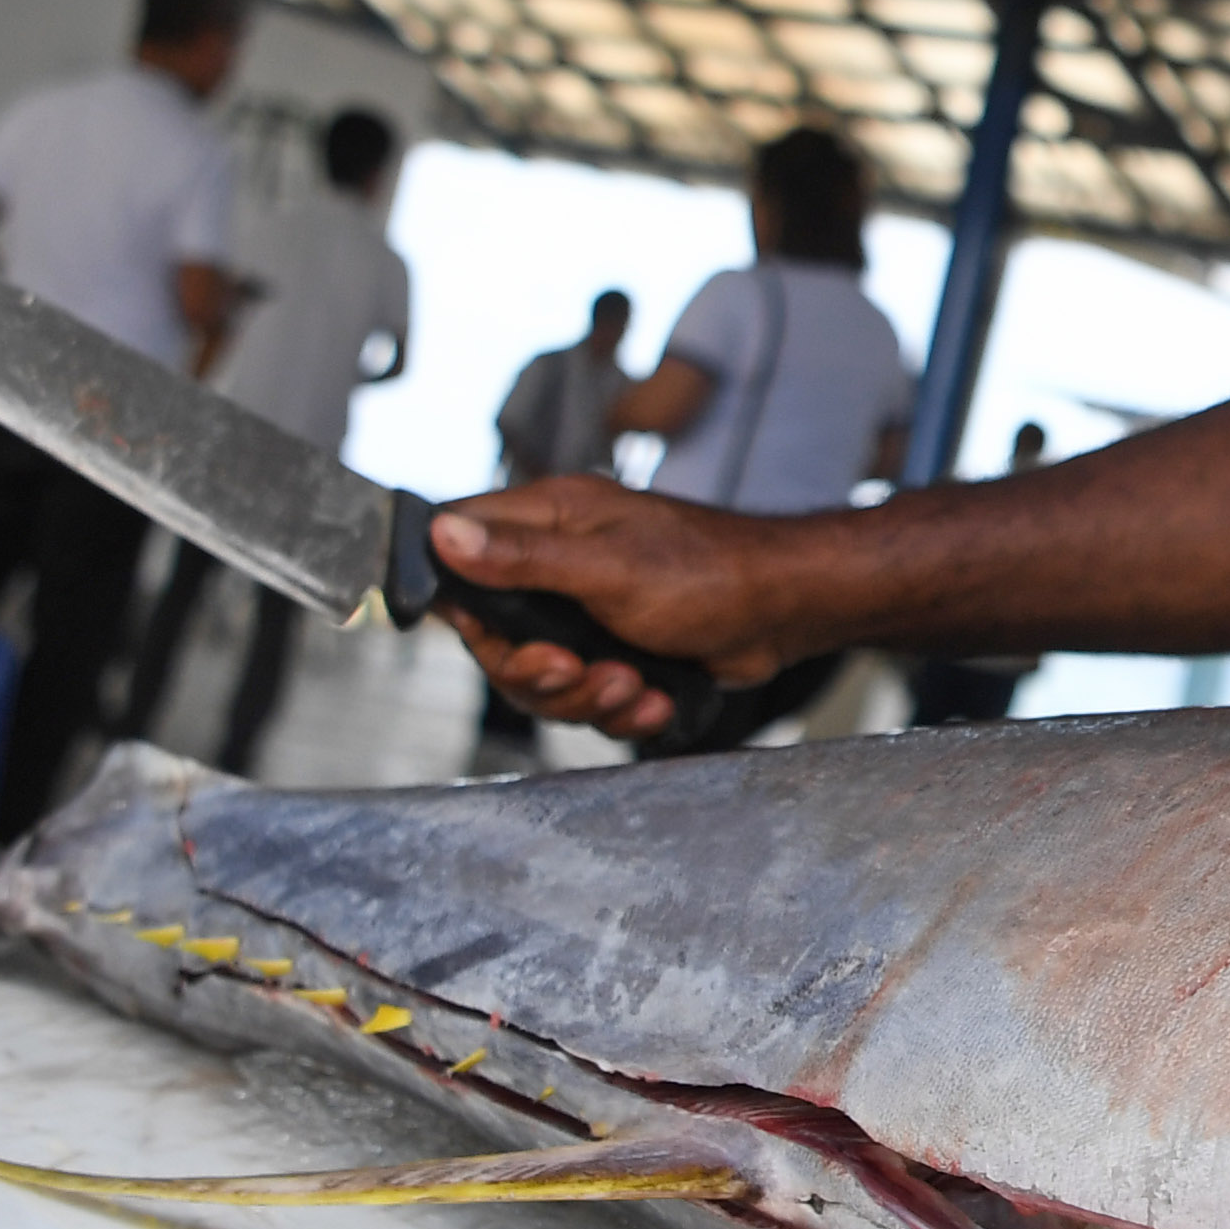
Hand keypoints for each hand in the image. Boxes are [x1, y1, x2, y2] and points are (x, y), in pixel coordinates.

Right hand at [429, 474, 777, 740]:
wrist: (787, 610)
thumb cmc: (710, 571)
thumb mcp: (608, 568)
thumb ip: (523, 558)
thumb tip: (442, 533)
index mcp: (548, 519)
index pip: (457, 551)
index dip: (457, 601)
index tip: (488, 633)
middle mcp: (558, 562)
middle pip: (496, 637)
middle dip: (536, 673)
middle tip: (577, 672)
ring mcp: (586, 610)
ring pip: (541, 678)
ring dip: (585, 697)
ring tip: (632, 685)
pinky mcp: (615, 650)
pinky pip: (587, 697)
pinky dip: (619, 709)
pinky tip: (653, 700)